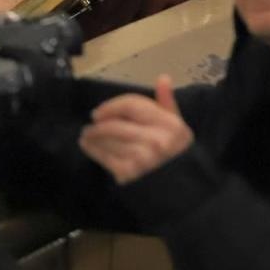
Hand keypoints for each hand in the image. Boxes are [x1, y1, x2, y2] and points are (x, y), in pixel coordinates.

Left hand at [78, 74, 192, 184]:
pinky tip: (88, 147)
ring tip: (86, 136)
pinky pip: (104, 157)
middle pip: (115, 125)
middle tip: (89, 127)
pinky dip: (93, 151)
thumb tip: (163, 77)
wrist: (182, 191)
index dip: (111, 106)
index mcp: (169, 124)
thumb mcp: (178, 128)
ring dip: (92, 138)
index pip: (131, 105)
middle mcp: (157, 140)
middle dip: (98, 126)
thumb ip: (167, 103)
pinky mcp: (130, 173)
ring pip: (107, 141)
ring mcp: (142, 157)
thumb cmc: (178, 156)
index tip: (98, 112)